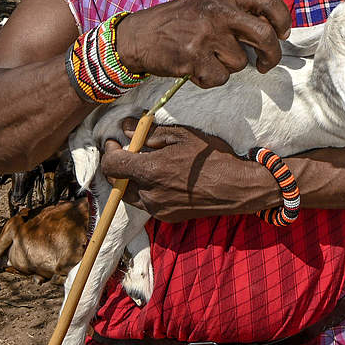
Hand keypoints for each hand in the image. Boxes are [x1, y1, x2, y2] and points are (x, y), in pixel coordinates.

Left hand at [100, 117, 270, 221]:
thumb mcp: (182, 135)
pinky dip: (147, 190)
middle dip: (118, 165)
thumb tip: (126, 127)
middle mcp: (150, 194)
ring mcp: (157, 209)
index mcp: (151, 170)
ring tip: (149, 164)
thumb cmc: (211, 158)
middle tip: (130, 151)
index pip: (111, 165)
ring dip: (131, 179)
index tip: (114, 141)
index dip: (109, 151)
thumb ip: (150, 132)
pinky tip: (164, 178)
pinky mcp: (166, 217)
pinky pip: (146, 203)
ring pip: (129, 194)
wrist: (235, 187)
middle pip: (116, 181)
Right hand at [115, 0, 291, 87]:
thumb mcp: (210, 2)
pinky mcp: (194, 57)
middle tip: (266, 64)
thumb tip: (274, 27)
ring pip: (239, 62)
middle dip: (272, 55)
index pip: (268, 0)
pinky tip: (195, 67)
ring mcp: (206, 34)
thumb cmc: (181, 21)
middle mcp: (218, 10)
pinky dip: (210, 79)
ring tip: (206, 56)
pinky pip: (219, 78)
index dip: (282, 19)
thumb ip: (239, 10)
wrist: (141, 35)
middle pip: (264, 35)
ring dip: (227, 66)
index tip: (282, 34)